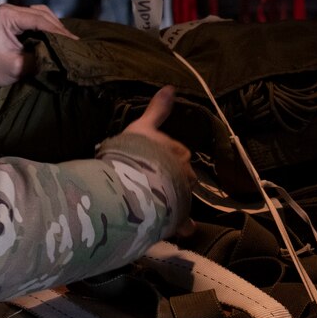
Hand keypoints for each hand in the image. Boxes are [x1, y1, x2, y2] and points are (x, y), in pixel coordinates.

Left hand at [0, 4, 76, 86]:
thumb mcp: (16, 67)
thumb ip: (39, 60)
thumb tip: (59, 58)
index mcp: (7, 16)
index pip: (40, 20)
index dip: (59, 32)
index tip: (74, 42)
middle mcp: (10, 9)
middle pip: (43, 14)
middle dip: (59, 29)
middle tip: (74, 43)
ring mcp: (12, 13)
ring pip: (42, 15)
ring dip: (55, 27)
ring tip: (68, 41)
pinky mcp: (14, 20)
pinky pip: (36, 19)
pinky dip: (48, 27)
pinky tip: (57, 38)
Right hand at [123, 86, 195, 236]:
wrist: (132, 183)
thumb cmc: (135, 152)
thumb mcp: (142, 127)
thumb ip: (157, 110)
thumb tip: (170, 87)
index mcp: (178, 152)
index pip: (179, 153)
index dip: (168, 156)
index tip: (155, 160)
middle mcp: (184, 174)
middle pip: (183, 176)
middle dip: (174, 179)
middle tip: (154, 183)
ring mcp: (181, 198)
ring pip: (182, 198)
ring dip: (176, 201)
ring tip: (160, 204)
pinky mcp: (175, 217)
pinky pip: (182, 223)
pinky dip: (182, 226)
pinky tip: (180, 230)